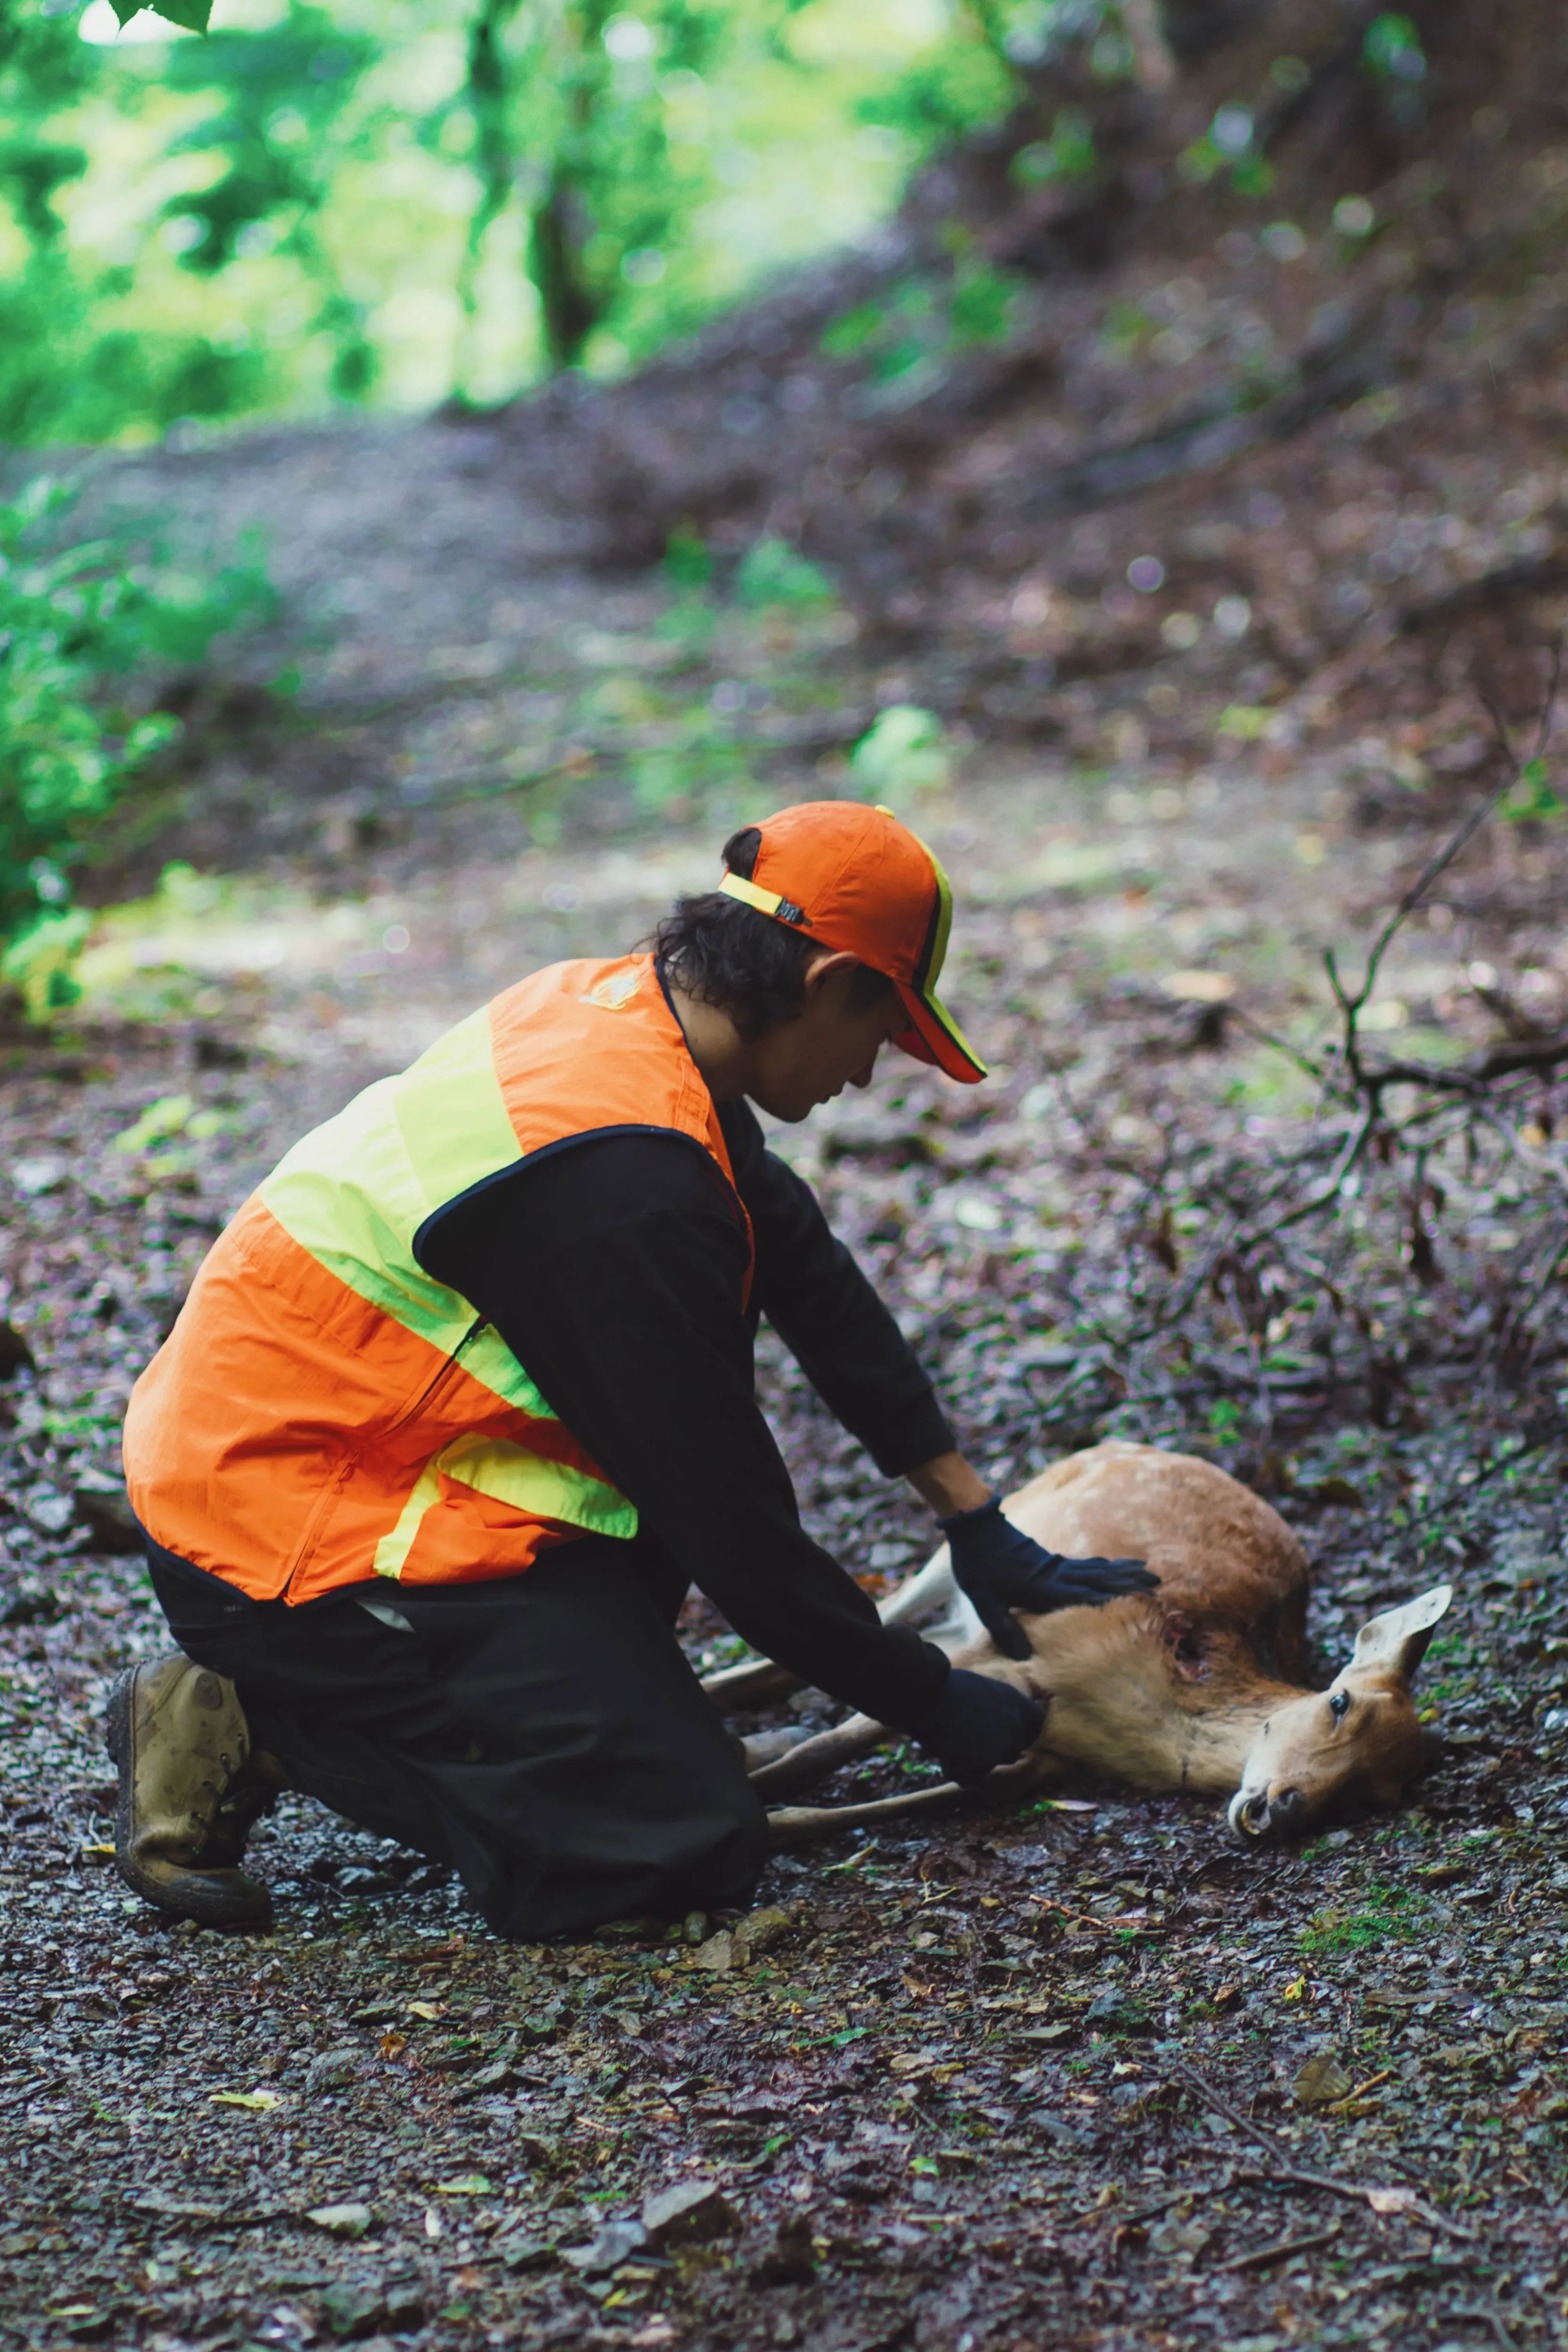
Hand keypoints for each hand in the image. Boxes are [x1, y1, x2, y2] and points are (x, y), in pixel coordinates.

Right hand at [919, 1667, 1044, 1786]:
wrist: (929, 1697)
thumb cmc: (946, 1686)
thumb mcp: (979, 1689)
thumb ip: (992, 1707)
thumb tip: (988, 1718)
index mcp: (1015, 1701)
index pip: (1035, 1722)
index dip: (1022, 1730)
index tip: (1007, 1733)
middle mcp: (1014, 1725)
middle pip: (1013, 1749)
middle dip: (993, 1750)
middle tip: (968, 1742)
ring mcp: (1001, 1746)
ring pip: (991, 1764)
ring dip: (973, 1761)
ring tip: (948, 1744)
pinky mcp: (984, 1764)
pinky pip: (972, 1777)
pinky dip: (957, 1770)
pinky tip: (942, 1754)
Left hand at [939, 1495, 1157, 1661]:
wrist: (974, 1527)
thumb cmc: (977, 1565)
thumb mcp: (984, 1601)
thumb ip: (1004, 1628)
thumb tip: (1024, 1657)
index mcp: (1043, 1587)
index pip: (1084, 1595)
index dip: (1111, 1599)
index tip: (1139, 1602)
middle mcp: (1056, 1574)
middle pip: (1100, 1578)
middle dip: (1130, 1582)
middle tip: (1159, 1584)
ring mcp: (1056, 1564)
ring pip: (1098, 1568)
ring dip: (1124, 1571)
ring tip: (1149, 1570)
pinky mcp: (1051, 1559)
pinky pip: (1087, 1563)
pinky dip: (1106, 1565)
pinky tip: (1115, 1567)